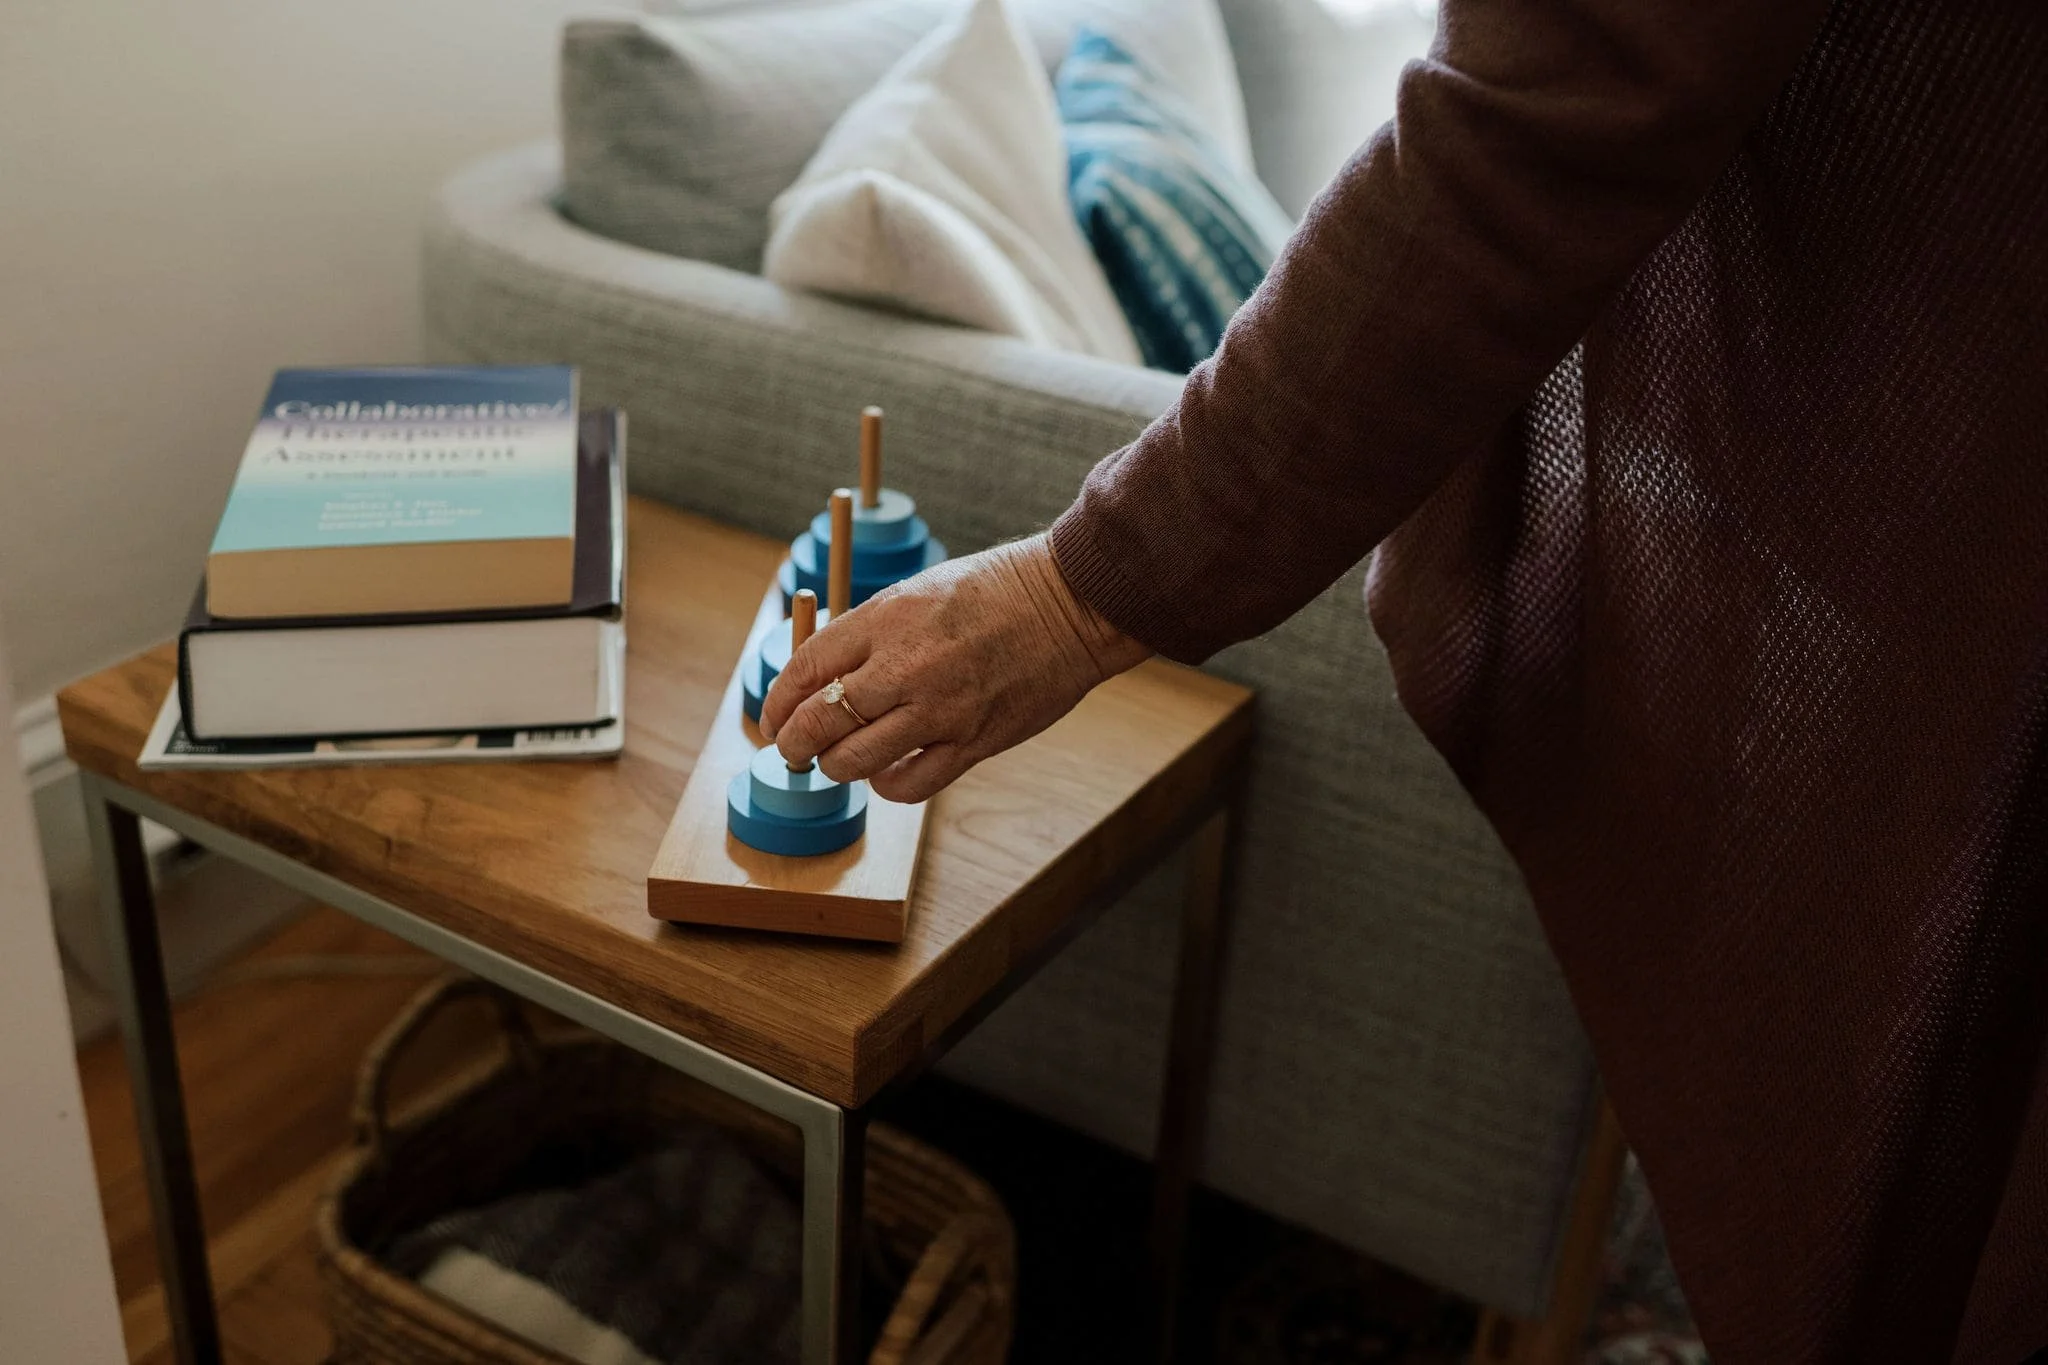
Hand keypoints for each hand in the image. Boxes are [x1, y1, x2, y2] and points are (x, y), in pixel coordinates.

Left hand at [760, 534, 1150, 802]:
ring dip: (835, 767)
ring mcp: (940, 709)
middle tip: (792, 750)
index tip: (773, 717)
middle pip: (818, 724)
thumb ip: (866, 634)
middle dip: (793, 745)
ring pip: (855, 761)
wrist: (1066, 605)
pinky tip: (886, 771)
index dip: (777, 702)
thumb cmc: (990, 594)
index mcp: (886, 620)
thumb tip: (818, 677)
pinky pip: (909, 784)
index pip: (805, 671)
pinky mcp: (973, 742)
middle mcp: (905, 666)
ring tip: (838, 761)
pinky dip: (886, 785)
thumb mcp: (915, 594)